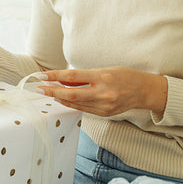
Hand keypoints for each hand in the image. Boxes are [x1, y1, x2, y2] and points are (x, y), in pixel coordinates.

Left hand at [37, 67, 167, 117]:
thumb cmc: (124, 76)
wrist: (143, 91)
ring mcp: (104, 105)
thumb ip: (84, 76)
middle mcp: (103, 93)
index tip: (42, 76)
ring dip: (60, 98)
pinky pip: (83, 109)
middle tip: (39, 88)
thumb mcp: (104, 69)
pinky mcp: (104, 114)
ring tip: (49, 92)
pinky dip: (71, 104)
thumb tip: (63, 79)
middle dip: (52, 91)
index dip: (55, 76)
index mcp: (103, 77)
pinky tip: (63, 99)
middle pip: (71, 94)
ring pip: (75, 103)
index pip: (73, 77)